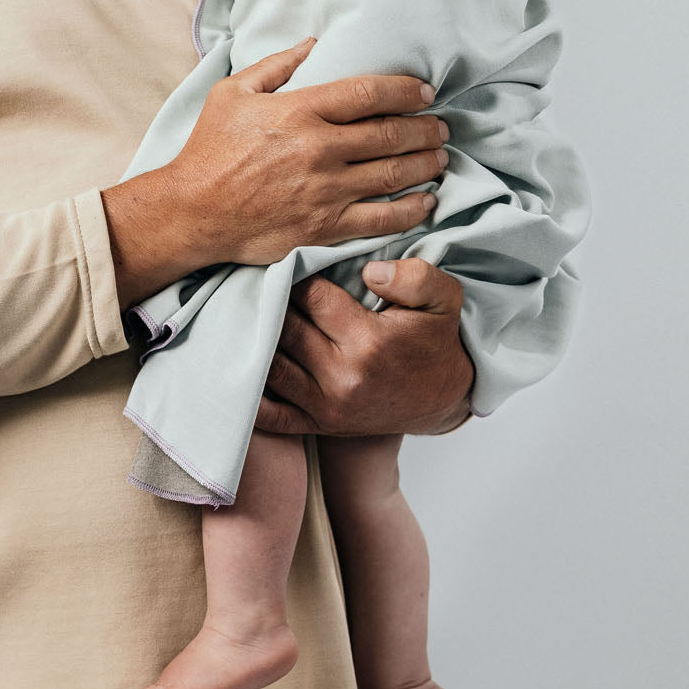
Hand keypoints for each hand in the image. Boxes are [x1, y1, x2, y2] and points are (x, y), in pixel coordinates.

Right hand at [170, 38, 449, 267]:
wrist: (192, 211)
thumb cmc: (209, 149)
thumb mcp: (233, 93)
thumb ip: (277, 65)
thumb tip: (314, 43)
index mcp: (299, 111)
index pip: (368, 94)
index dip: (404, 91)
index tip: (424, 92)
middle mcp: (319, 149)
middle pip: (390, 134)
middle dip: (424, 128)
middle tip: (441, 127)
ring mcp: (325, 191)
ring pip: (393, 175)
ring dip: (425, 164)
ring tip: (439, 157)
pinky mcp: (324, 227)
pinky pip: (381, 219)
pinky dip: (411, 210)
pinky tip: (428, 201)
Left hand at [254, 259, 473, 436]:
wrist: (443, 397)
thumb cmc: (436, 340)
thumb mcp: (444, 299)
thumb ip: (414, 277)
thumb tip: (371, 271)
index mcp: (369, 342)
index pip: (310, 296)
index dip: (296, 274)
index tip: (292, 262)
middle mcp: (343, 378)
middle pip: (285, 328)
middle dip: (272, 302)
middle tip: (263, 282)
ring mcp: (327, 407)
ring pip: (270, 366)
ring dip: (256, 340)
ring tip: (252, 313)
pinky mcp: (319, 425)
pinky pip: (270, 414)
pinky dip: (250, 393)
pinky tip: (243, 365)